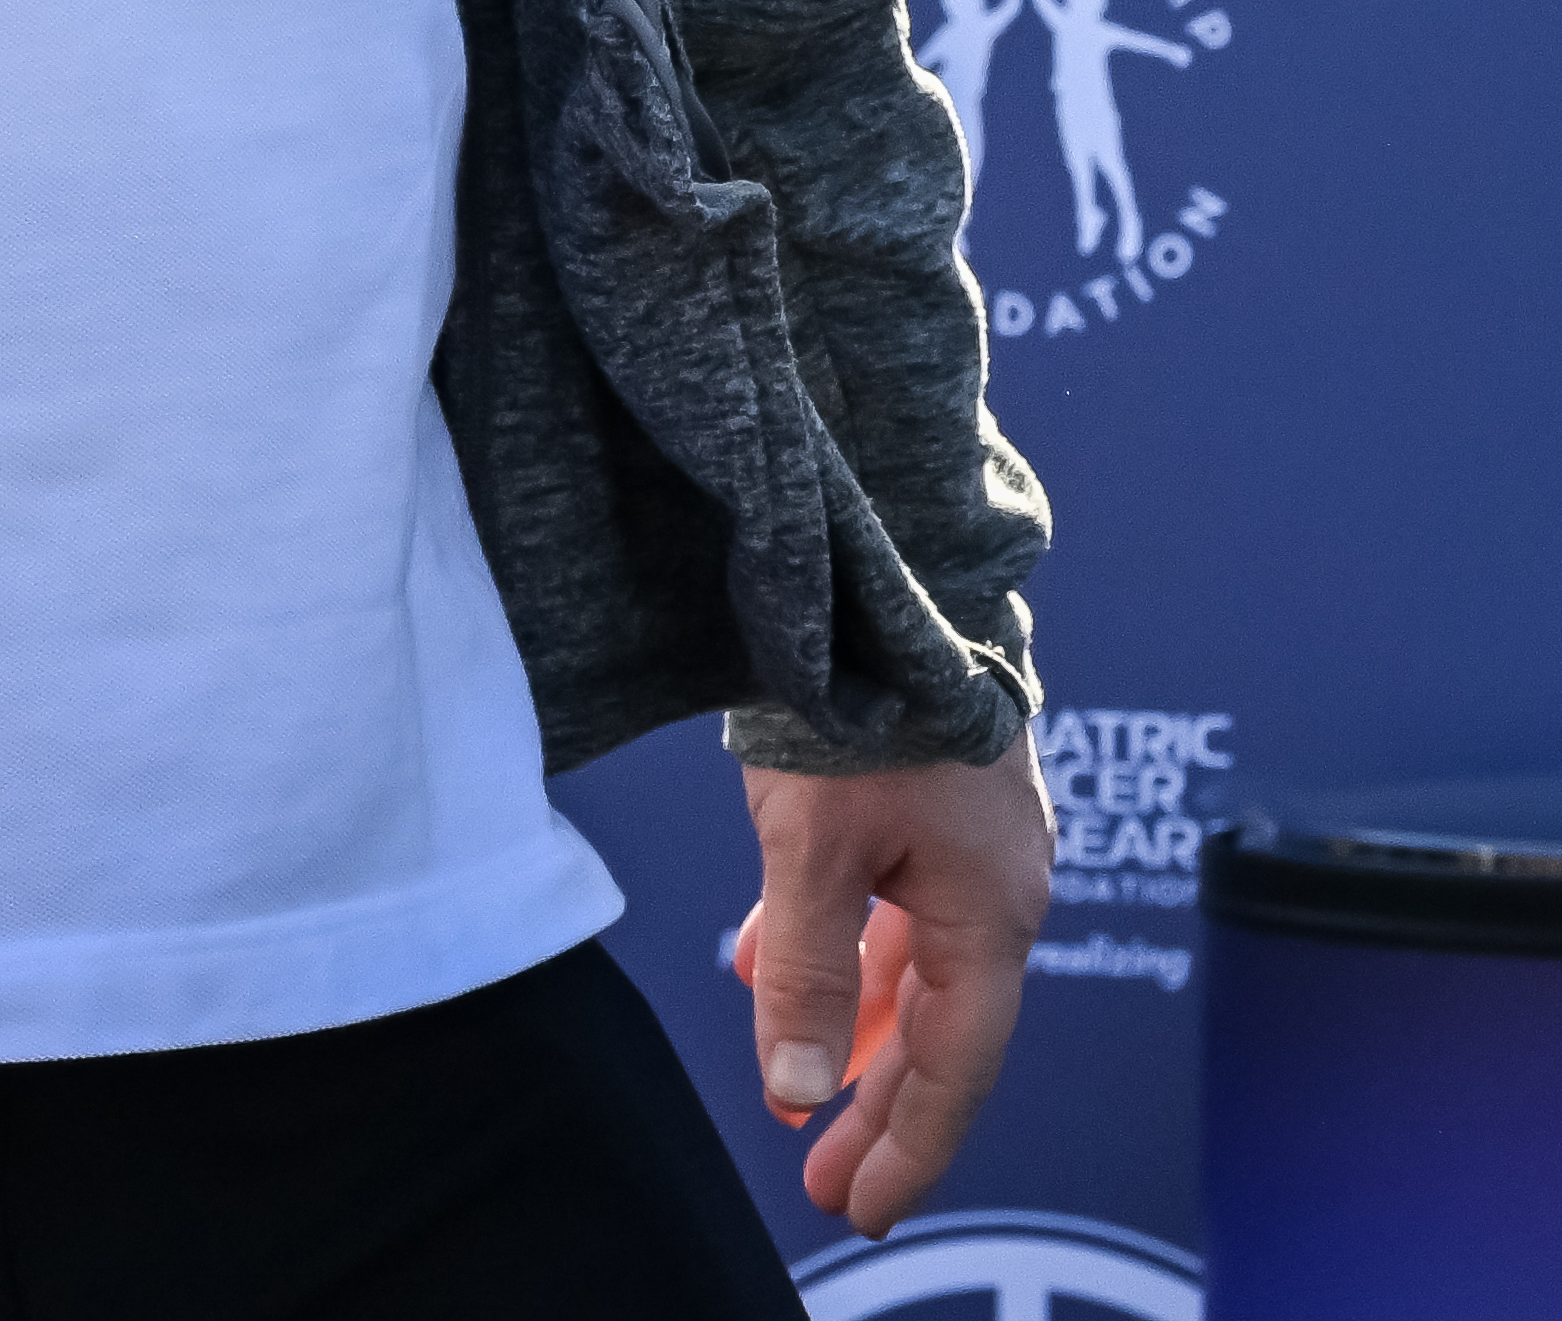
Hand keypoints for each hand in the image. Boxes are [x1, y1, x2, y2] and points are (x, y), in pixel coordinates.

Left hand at [736, 740, 1054, 1233]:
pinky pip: (890, 904)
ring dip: (852, 1028)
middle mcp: (995, 886)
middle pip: (936, 1026)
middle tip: (824, 1177)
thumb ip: (806, 969)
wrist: (888, 562)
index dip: (908, 1144)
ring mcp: (967, 841)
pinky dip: (840, 946)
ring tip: (800, 1093)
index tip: (859, 1207)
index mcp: (990, 912)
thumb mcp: (814, 843)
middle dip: (876, 1104)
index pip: (952, 1065)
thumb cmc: (864, 696)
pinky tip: (774, 959)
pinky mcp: (931, 799)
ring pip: (909, 965)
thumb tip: (795, 1088)